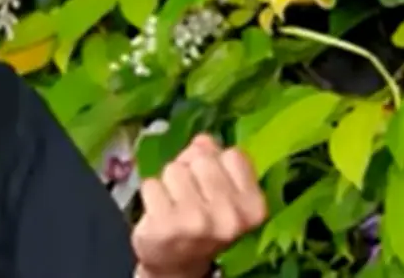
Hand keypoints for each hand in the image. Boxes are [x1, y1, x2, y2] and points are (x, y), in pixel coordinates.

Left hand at [132, 134, 266, 277]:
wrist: (177, 264)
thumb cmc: (201, 220)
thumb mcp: (219, 191)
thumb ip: (214, 159)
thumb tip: (202, 140)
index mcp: (252, 207)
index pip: (234, 155)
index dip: (217, 162)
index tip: (212, 183)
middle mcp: (230, 217)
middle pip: (201, 158)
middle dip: (190, 170)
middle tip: (189, 194)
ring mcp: (197, 222)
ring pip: (174, 169)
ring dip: (169, 182)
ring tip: (174, 203)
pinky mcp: (166, 225)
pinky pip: (151, 184)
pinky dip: (151, 193)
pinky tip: (159, 212)